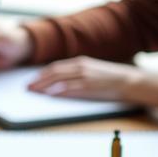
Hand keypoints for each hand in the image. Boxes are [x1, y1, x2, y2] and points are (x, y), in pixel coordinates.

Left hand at [27, 56, 157, 107]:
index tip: (32, 80)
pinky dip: (58, 90)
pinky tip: (50, 94)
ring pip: (59, 79)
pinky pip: (70, 87)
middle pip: (54, 72)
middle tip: (27, 87)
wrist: (130, 81)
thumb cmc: (112, 79)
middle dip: (38, 80)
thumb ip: (78, 74)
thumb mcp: (93, 72)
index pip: (56, 67)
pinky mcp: (89, 86)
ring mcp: (85, 76)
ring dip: (44, 85)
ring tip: (33, 91)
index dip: (42, 74)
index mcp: (81, 62)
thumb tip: (62, 83)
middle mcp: (81, 66)